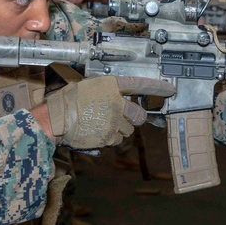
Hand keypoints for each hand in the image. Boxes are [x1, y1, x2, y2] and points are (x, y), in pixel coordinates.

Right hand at [45, 76, 175, 148]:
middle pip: (139, 115)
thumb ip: (105, 92)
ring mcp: (114, 122)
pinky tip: (97, 132)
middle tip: (124, 118)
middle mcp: (117, 103)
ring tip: (102, 124)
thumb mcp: (87, 87)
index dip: (157, 87)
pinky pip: (116, 140)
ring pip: (128, 130)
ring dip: (120, 129)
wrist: (55, 119)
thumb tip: (114, 98)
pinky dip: (110, 139)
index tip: (170, 89)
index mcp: (111, 86)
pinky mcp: (109, 137)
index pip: (140, 84)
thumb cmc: (66, 101)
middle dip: (135, 118)